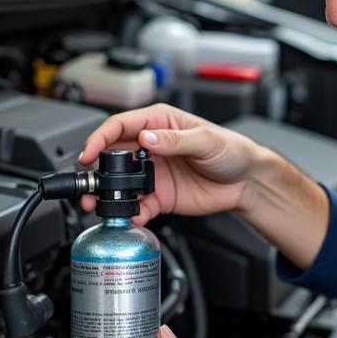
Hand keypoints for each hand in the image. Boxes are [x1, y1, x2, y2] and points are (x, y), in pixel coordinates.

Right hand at [77, 103, 262, 224]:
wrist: (247, 181)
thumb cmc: (232, 150)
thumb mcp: (207, 140)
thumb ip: (175, 139)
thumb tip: (147, 137)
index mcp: (159, 122)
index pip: (120, 126)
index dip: (100, 138)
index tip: (89, 153)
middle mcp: (151, 146)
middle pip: (112, 156)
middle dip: (96, 170)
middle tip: (89, 185)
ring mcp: (153, 173)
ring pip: (119, 183)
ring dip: (107, 194)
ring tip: (98, 205)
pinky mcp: (159, 196)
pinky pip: (138, 205)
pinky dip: (131, 212)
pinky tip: (132, 215)